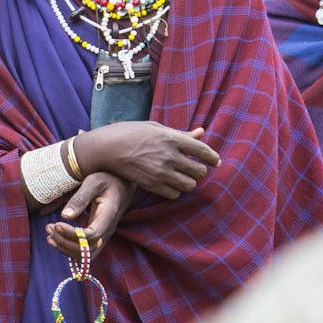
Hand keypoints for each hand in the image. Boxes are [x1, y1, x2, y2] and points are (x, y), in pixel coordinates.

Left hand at [46, 171, 134, 257]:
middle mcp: (108, 229)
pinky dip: (69, 249)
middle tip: (50, 228)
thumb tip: (65, 216)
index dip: (72, 234)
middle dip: (65, 242)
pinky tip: (56, 239)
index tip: (57, 224)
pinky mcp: (98, 235)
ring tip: (50, 235)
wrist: (122, 182)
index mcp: (108, 216)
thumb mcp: (93, 182)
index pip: (90, 236)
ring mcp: (104, 234)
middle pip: (87, 249)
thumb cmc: (108, 178)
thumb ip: (80, 198)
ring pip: (86, 254)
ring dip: (66, 248)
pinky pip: (85, 250)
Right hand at [75, 122, 219, 200]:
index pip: (202, 150)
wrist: (108, 148)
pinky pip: (174, 194)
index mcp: (171, 138)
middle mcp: (169, 156)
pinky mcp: (152, 185)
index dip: (212, 157)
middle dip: (200, 171)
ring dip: (189, 182)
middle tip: (193, 168)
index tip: (215, 161)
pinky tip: (169, 183)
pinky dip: (175, 190)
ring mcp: (160, 172)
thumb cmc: (132, 133)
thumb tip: (201, 132)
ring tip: (182, 177)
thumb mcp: (157, 128)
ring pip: (189, 185)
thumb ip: (181, 134)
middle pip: (199, 171)